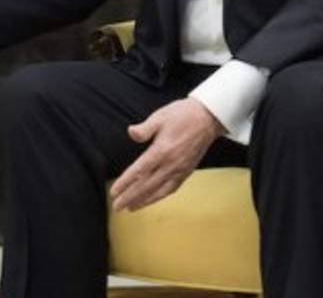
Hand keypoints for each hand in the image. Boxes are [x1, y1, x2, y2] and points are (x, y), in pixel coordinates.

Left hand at [109, 97, 225, 212]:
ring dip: (143, 200)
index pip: (139, 171)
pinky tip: (151, 200)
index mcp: (162, 150)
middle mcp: (171, 164)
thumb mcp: (161, 116)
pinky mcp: (187, 171)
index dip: (125, 182)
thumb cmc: (182, 115)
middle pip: (146, 185)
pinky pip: (171, 189)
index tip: (114, 192)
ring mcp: (180, 170)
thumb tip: (131, 132)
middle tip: (117, 206)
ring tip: (130, 207)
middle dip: (130, 197)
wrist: (208, 118)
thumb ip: (145, 128)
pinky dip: (160, 197)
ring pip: (159, 190)